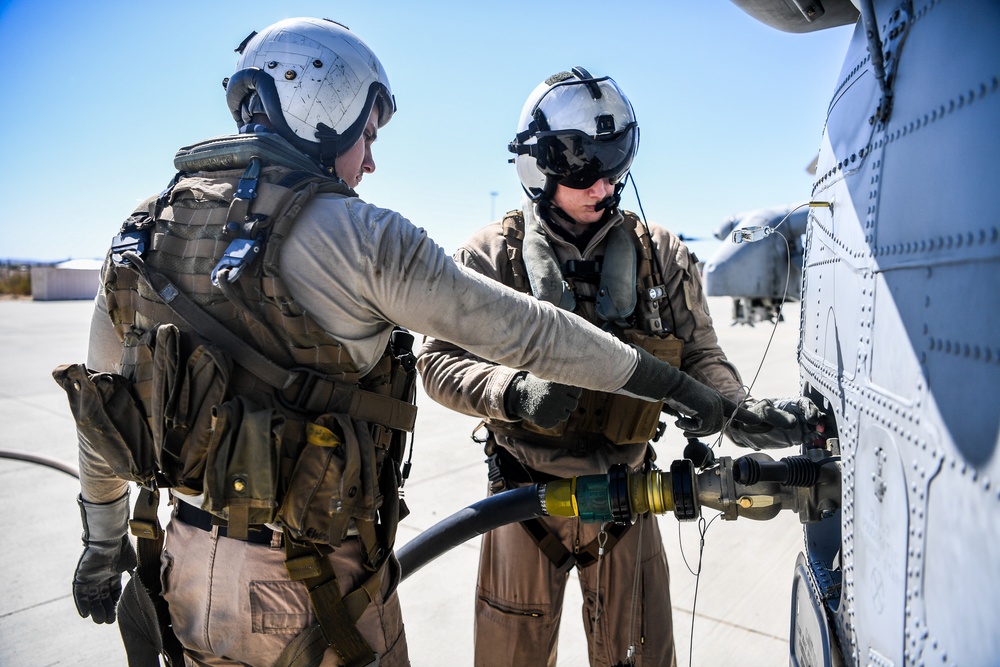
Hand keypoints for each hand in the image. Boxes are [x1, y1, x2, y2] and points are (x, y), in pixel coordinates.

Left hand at [74, 492, 136, 623]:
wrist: (110, 538)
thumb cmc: (123, 549)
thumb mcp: (134, 564)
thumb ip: (139, 575)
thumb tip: (153, 586)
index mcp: (113, 574)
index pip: (113, 593)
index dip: (115, 604)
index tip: (117, 616)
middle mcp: (101, 577)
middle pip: (102, 598)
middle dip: (105, 609)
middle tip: (108, 621)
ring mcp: (90, 577)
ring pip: (91, 598)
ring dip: (94, 609)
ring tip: (99, 620)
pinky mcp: (81, 577)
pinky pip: (79, 593)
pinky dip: (81, 604)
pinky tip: (85, 614)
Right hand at [505, 372, 581, 428]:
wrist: (519, 395)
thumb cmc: (539, 384)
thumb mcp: (551, 377)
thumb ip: (566, 377)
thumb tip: (587, 376)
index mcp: (559, 385)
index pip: (577, 392)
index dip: (572, 392)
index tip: (564, 391)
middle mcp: (556, 397)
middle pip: (573, 404)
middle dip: (566, 402)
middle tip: (555, 398)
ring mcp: (551, 411)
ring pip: (565, 415)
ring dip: (558, 411)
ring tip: (547, 404)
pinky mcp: (545, 421)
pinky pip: (555, 422)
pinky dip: (550, 418)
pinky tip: (542, 410)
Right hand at [624, 347, 761, 437]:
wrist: (671, 385)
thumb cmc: (679, 394)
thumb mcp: (695, 404)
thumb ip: (703, 414)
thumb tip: (705, 429)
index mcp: (717, 399)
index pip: (734, 409)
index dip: (746, 416)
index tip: (758, 420)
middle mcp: (718, 402)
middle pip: (716, 427)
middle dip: (700, 431)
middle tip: (685, 429)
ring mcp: (714, 406)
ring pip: (709, 429)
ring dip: (693, 430)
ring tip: (682, 423)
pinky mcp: (708, 410)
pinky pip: (701, 428)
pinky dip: (689, 427)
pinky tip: (681, 421)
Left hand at [728, 397, 823, 449]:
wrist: (746, 428)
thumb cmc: (754, 414)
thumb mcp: (762, 411)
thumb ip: (776, 416)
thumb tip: (794, 423)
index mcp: (789, 404)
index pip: (805, 403)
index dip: (811, 410)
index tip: (811, 418)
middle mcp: (796, 414)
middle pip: (813, 414)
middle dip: (818, 420)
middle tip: (818, 427)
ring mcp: (797, 426)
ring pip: (814, 426)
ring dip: (818, 430)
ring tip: (818, 435)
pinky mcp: (796, 437)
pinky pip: (808, 437)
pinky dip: (813, 439)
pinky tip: (812, 440)